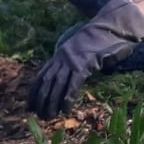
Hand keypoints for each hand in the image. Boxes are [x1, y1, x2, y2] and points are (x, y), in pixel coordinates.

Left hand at [28, 0, 143, 118]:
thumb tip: (72, 78)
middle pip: (46, 81)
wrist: (113, 26)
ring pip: (56, 84)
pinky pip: (73, 84)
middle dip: (40, 99)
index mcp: (61, 54)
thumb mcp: (83, 50)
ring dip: (51, 102)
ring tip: (49, 116)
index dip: (35, 90)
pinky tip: (65, 109)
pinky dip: (67, 98)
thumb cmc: (102, 39)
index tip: (30, 104)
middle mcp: (62, 57)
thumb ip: (76, 63)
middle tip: (37, 114)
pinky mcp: (84, 64)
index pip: (42, 74)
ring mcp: (72, 60)